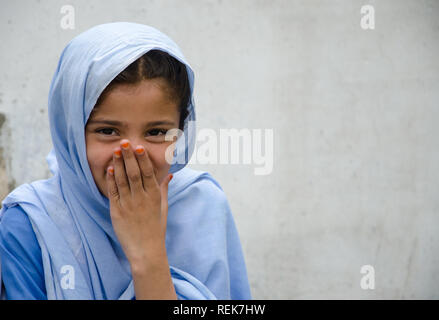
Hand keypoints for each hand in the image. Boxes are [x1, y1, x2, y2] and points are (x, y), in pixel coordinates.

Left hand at [106, 139, 172, 266]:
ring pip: (122, 180)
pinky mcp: (117, 211)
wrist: (146, 250)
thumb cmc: (156, 229)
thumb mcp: (163, 208)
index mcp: (154, 196)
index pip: (148, 173)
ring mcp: (128, 204)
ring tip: (116, 150)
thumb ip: (164, 189)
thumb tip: (169, 175)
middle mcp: (141, 198)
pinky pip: (113, 192)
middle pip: (134, 173)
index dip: (142, 159)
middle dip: (129, 156)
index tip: (139, 147)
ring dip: (119, 164)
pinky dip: (111, 179)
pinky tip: (109, 168)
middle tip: (125, 142)